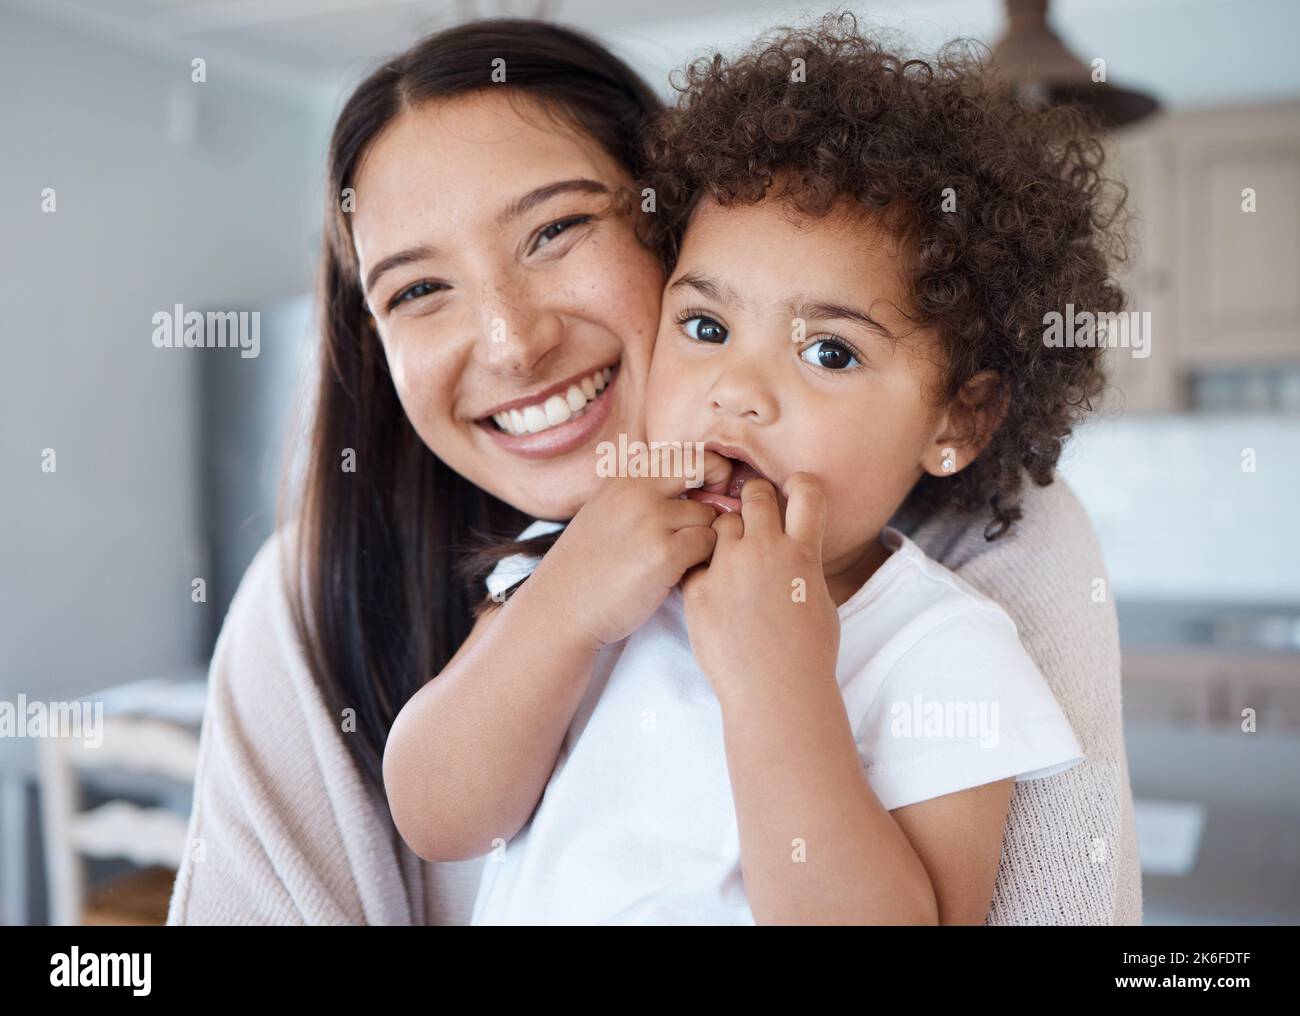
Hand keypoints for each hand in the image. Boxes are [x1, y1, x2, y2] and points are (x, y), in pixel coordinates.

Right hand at [531, 449, 732, 649]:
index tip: (706, 492)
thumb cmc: (588, 564)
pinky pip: (707, 543)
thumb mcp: (608, 509)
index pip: (686, 451)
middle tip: (711, 517)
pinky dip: (702, 559)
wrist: (562, 606)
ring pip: (709, 514)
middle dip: (719, 488)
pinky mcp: (663, 554)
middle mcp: (638, 490)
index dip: (707, 468)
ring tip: (683, 556)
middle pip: (705, 465)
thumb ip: (644, 491)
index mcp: (625, 476)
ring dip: (705, 535)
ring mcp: (651, 520)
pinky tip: (680, 572)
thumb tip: (697, 482)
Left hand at [681, 473, 838, 704]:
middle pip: (755, 495)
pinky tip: (712, 589)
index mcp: (802, 553)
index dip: (799, 486)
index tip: (793, 495)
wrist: (775, 693)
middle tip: (752, 519)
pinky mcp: (698, 589)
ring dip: (727, 532)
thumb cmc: (808, 655)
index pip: (806, 490)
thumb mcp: (820, 601)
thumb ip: (804, 566)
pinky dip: (703, 568)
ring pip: (721, 522)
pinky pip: (695, 560)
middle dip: (754, 500)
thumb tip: (798, 550)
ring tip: (731, 560)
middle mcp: (765, 551)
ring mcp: (728, 568)